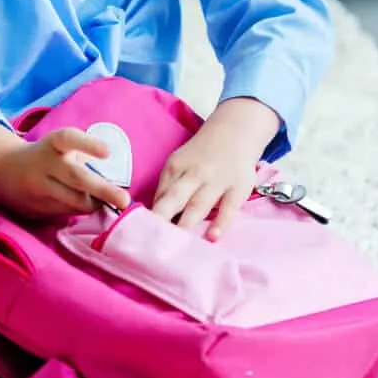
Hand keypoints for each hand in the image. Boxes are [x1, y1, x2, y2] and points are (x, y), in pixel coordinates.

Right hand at [0, 119, 130, 219]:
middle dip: (103, 190)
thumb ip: (81, 160)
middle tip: (125, 200)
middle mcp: (44, 164)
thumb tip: (111, 186)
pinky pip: (65, 213)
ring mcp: (39, 188)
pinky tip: (81, 207)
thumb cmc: (46, 157)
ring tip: (105, 203)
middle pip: (77, 177)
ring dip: (93, 204)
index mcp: (52, 144)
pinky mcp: (36, 207)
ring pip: (74, 201)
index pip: (68, 139)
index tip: (107, 152)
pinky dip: (78, 211)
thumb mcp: (59, 149)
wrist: (4, 171)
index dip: (87, 144)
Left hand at [152, 98, 280, 240]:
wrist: (234, 131)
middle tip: (151, 241)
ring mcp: (217, 180)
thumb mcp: (180, 164)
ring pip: (198, 204)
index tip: (139, 237)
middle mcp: (194, 173)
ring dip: (187, 223)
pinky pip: (229, 208)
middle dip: (162, 217)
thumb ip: (168, 189)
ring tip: (177, 246)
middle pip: (175, 198)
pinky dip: (221, 222)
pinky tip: (212, 237)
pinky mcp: (238, 188)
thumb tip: (152, 218)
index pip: (159, 196)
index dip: (149, 217)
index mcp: (175, 167)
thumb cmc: (201, 156)